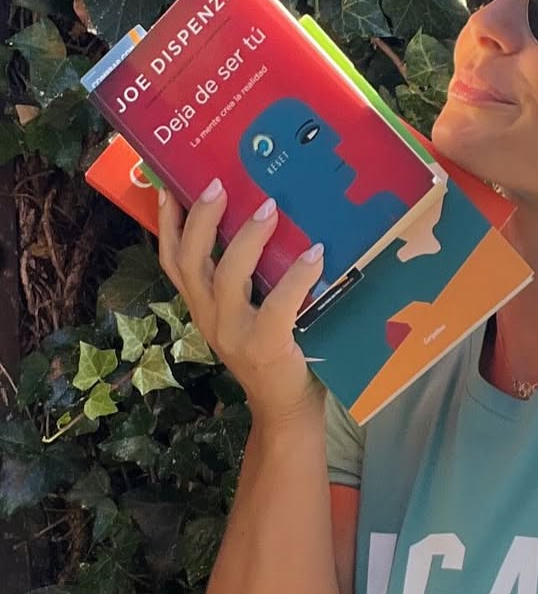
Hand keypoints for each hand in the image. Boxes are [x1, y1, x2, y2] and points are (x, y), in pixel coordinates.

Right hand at [157, 181, 326, 421]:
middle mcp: (208, 317)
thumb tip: (263, 222)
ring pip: (228, 276)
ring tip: (269, 208)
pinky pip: (279, 304)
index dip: (167, 224)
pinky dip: (298, 276)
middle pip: (191, 261)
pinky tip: (316, 253)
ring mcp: (233, 333)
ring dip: (249, 238)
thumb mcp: (245, 314)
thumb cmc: (271, 350)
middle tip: (220, 185)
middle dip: (203, 219)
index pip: (172, 261)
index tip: (169, 186)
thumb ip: (244, 281)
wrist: (284, 408)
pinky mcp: (265, 345)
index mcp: (201, 306)